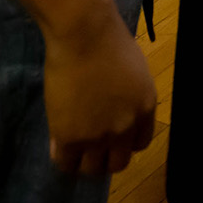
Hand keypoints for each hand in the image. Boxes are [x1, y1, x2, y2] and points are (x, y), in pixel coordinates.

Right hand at [42, 10, 156, 175]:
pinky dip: (63, 159)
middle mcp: (126, 128)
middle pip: (118, 163)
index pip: (139, 144)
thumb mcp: (133, 72)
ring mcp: (98, 136)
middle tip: (91, 148)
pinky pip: (66, 163)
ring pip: (92, 169)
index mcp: (145, 109)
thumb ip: (127, 97)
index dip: (124, 143)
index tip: (112, 138)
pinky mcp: (71, 137)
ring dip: (83, 162)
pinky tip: (58, 146)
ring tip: (73, 151)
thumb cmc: (108, 41)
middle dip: (105, 158)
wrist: (84, 34)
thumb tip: (113, 108)